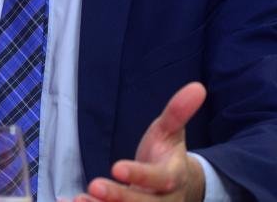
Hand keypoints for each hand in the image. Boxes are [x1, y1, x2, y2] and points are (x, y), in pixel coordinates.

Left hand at [76, 82, 206, 201]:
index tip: (117, 168)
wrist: (177, 187)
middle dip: (118, 197)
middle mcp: (161, 201)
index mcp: (172, 177)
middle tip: (94, 186)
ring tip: (79, 200)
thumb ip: (178, 112)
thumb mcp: (171, 132)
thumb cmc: (167, 155)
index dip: (140, 176)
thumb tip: (197, 87)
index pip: (159, 179)